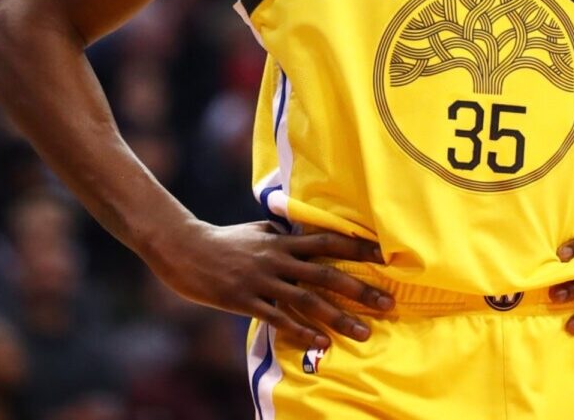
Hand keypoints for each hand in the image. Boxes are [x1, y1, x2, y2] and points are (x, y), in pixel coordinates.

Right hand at [151, 220, 394, 349]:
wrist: (185, 250)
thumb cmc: (223, 240)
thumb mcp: (256, 230)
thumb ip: (280, 233)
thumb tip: (298, 230)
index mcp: (282, 241)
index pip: (328, 242)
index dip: (358, 249)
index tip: (385, 257)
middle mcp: (277, 259)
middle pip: (326, 274)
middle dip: (360, 289)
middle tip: (388, 302)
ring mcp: (262, 281)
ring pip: (308, 300)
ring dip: (338, 317)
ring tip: (363, 332)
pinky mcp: (246, 301)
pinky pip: (279, 319)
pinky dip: (302, 332)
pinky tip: (321, 343)